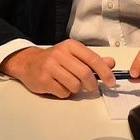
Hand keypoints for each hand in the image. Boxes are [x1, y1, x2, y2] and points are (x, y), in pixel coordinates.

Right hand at [0, 39, 115, 97]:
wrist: (28, 63)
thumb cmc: (54, 60)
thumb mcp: (74, 55)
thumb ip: (92, 59)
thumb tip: (111, 63)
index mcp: (70, 46)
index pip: (92, 58)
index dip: (105, 72)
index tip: (111, 82)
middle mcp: (60, 54)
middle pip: (85, 74)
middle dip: (92, 84)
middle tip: (91, 87)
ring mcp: (50, 67)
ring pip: (75, 85)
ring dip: (77, 89)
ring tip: (71, 84)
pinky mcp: (43, 80)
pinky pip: (63, 92)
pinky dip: (65, 93)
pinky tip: (59, 86)